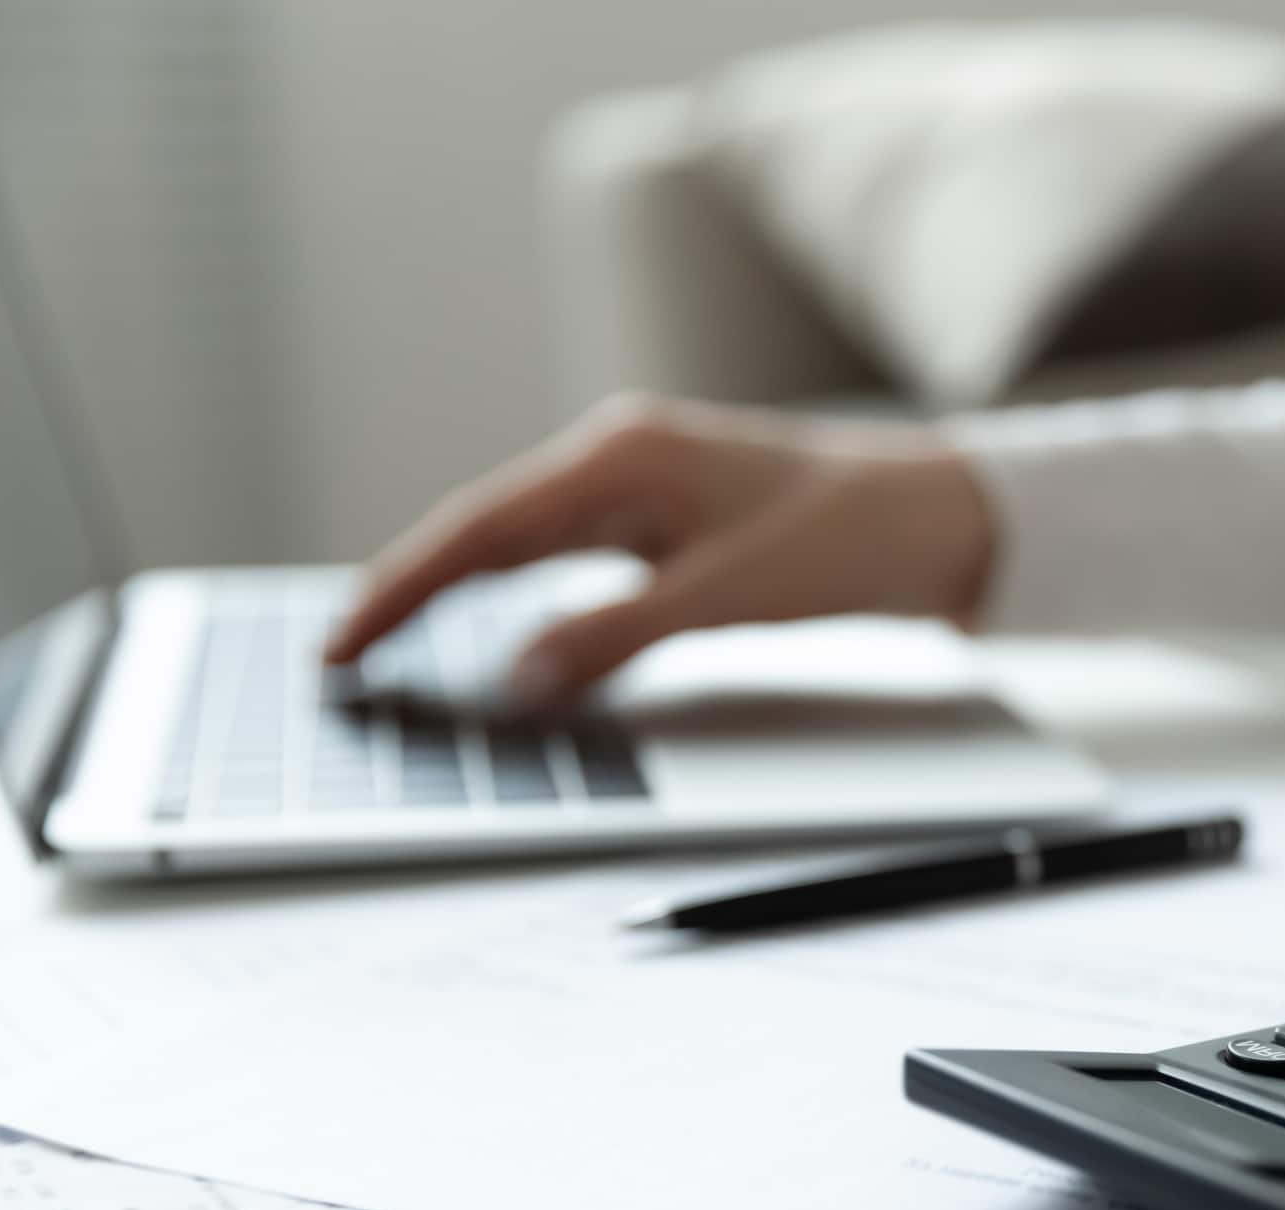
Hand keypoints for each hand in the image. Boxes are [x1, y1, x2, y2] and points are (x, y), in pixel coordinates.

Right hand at [323, 395, 996, 704]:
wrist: (944, 520)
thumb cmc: (855, 536)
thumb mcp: (736, 594)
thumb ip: (622, 634)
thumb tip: (520, 676)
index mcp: (622, 457)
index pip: (480, 529)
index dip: (401, 589)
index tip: (343, 644)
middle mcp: (619, 464)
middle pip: (483, 535)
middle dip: (407, 596)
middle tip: (340, 664)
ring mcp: (642, 494)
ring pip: (521, 552)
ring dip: (457, 600)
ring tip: (387, 658)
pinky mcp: (667, 528)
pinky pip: (568, 567)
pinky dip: (522, 604)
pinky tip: (495, 643)